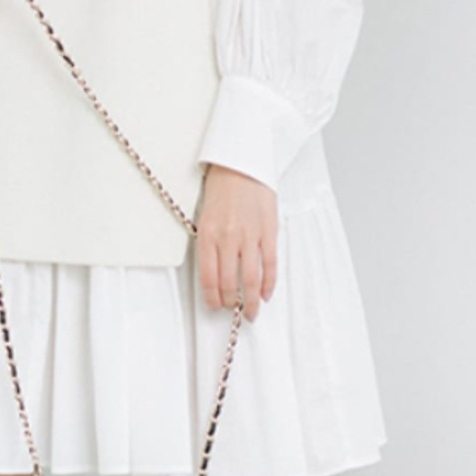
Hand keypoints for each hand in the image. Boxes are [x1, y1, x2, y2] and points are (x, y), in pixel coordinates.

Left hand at [195, 164, 277, 320]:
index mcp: (207, 235)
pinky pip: (269, 264)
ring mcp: (249, 236)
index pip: (208, 278)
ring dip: (251, 301)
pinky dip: (268, 283)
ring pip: (250, 279)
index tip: (215, 306)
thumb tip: (215, 273)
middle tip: (234, 310)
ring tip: (252, 311)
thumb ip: (209, 244)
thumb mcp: (205, 217)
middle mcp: (227, 238)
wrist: (241, 164)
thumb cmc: (222, 188)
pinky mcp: (268, 231)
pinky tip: (266, 293)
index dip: (212, 298)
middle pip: (229, 283)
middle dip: (231, 303)